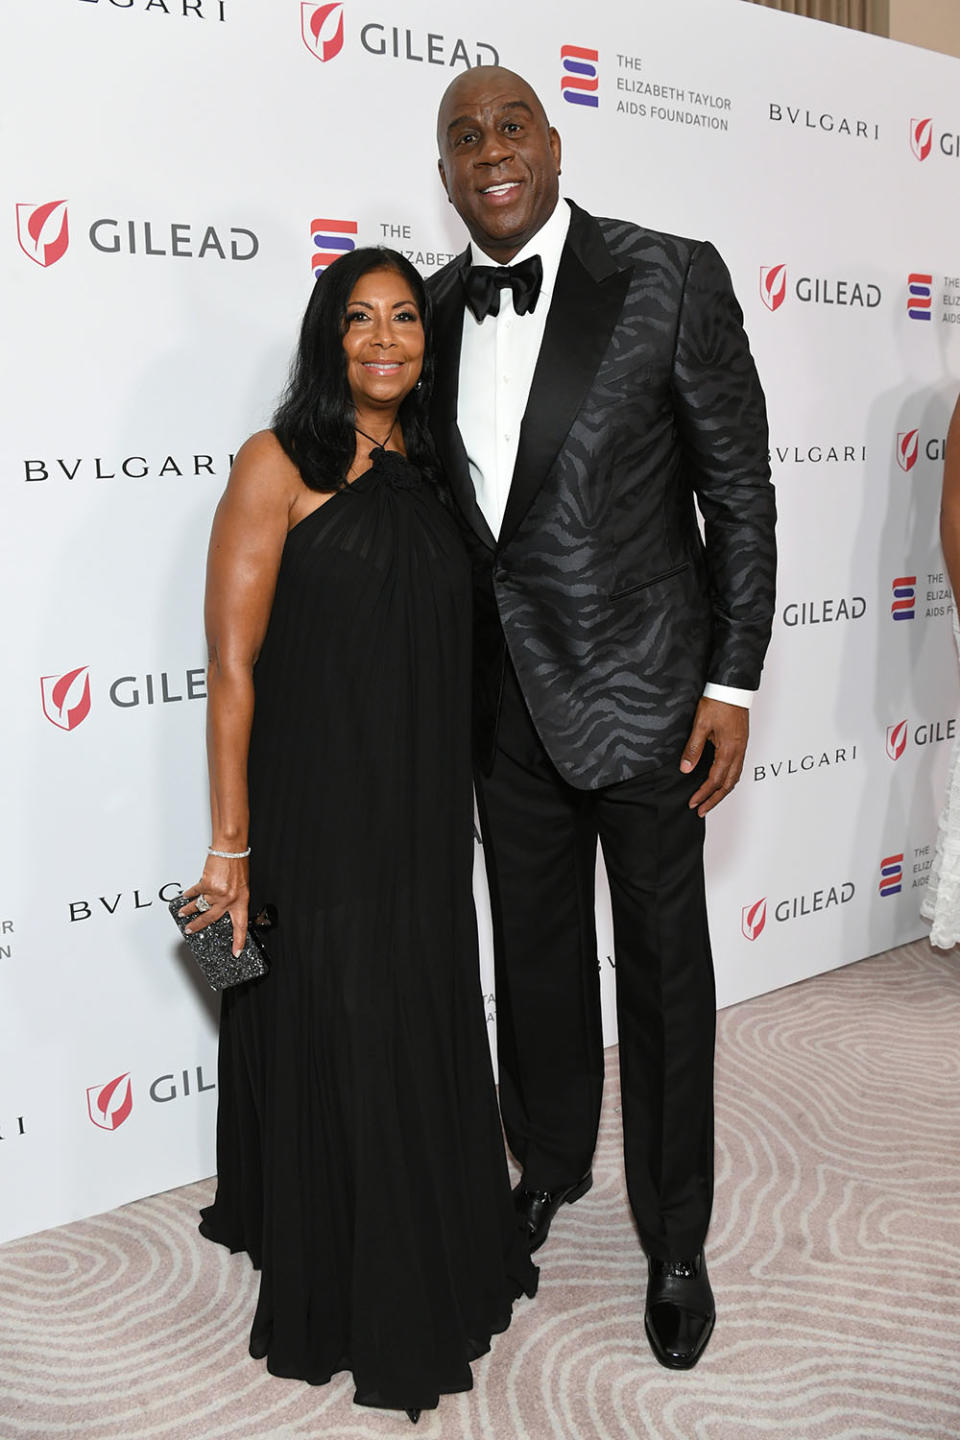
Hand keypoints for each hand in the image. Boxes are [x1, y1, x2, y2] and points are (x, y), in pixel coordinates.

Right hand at [180, 855, 249, 955]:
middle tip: (190, 931)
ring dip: (189, 911)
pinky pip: (194, 893)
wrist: (231, 849)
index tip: (236, 952)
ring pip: (199, 906)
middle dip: (198, 926)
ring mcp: (216, 893)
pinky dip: (188, 895)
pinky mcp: (205, 884)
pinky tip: (185, 897)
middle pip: (210, 919)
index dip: (238, 941)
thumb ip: (233, 899)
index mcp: (241, 901)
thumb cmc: (238, 865)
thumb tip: (223, 907)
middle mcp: (228, 899)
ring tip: (183, 915)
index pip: (240, 926)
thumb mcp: (242, 886)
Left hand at [680, 698, 748, 816]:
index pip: (715, 780)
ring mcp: (742, 747)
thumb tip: (686, 769)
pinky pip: (737, 767)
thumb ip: (693, 748)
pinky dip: (729, 779)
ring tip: (710, 800)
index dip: (703, 794)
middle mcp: (738, 751)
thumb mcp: (701, 725)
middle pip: (728, 784)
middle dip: (715, 799)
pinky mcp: (741, 742)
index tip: (693, 803)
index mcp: (729, 750)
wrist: (732, 687)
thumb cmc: (718, 702)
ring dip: (722, 791)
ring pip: (735, 777)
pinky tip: (721, 780)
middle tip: (702, 810)